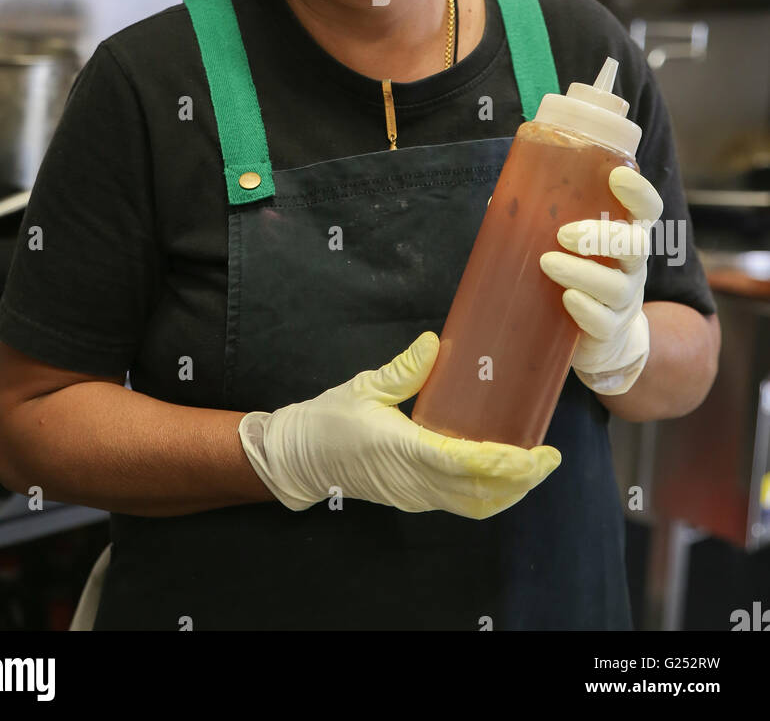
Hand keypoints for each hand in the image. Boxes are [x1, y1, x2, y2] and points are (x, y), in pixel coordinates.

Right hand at [238, 332, 560, 517]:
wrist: (299, 458)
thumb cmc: (329, 419)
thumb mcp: (366, 387)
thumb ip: (404, 370)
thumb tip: (435, 342)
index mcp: (404, 451)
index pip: (465, 464)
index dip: (505, 463)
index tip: (536, 452)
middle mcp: (415, 482)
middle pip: (480, 493)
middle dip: (520, 480)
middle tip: (549, 458)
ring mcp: (416, 496)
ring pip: (474, 505)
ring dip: (509, 491)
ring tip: (534, 468)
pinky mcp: (414, 499)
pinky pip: (460, 505)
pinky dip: (488, 495)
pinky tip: (502, 475)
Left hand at [539, 166, 662, 394]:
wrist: (600, 339)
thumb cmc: (579, 276)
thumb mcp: (568, 247)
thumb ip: (541, 223)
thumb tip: (495, 202)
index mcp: (623, 236)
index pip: (646, 210)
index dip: (639, 192)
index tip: (616, 176)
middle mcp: (631, 267)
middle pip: (637, 245)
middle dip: (602, 236)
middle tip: (563, 234)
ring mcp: (624, 301)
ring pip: (616, 286)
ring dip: (582, 272)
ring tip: (547, 263)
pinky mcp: (610, 332)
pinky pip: (605, 323)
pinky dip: (587, 310)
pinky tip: (568, 300)